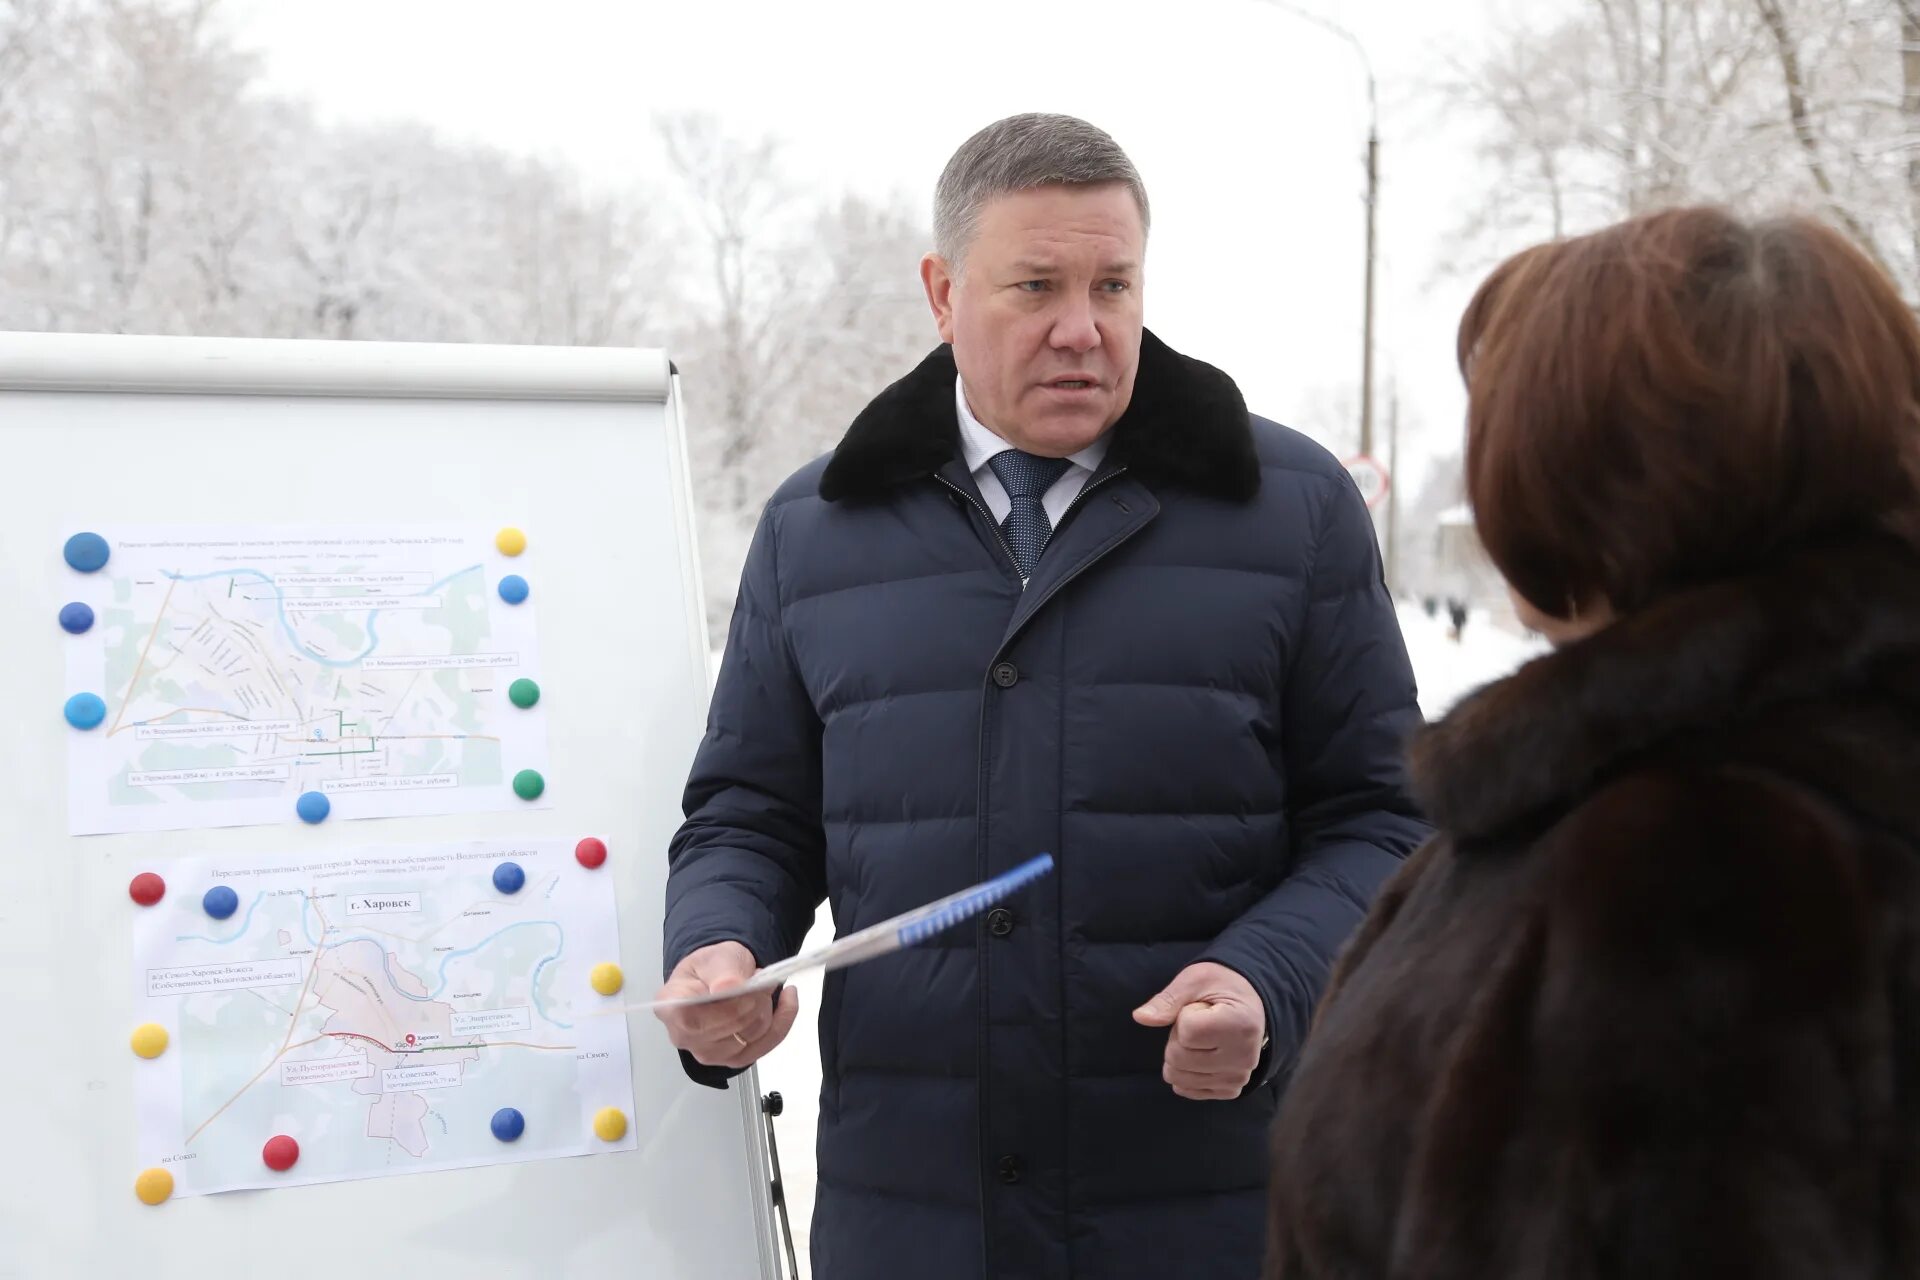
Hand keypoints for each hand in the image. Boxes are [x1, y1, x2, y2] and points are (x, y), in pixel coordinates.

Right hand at [653, 941, 799, 1069]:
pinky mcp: (733, 1060)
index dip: (731, 1002)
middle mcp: (683, 1037)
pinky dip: (783, 1020)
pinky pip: (767, 1045)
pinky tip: (786, 1000)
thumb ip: (723, 971)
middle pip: (733, 1025)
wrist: (718, 978)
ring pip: (753, 1034)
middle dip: (756, 997)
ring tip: (760, 987)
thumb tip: (729, 987)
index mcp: (670, 1007)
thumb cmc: (710, 968)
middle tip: (760, 976)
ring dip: (768, 1007)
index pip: (698, 1018)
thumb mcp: (717, 956)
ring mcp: (708, 1054)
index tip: (750, 980)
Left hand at [1132, 962, 1266, 1100]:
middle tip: (1199, 1023)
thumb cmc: (1221, 986)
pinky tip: (1201, 1055)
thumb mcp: (1194, 980)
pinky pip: (1189, 1091)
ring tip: (1202, 1038)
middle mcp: (1244, 1058)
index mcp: (1240, 1025)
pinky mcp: (1231, 1090)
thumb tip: (1140, 1017)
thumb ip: (1167, 1000)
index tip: (1202, 1008)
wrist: (1248, 1002)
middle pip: (1178, 1058)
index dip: (1184, 1016)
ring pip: (1179, 1078)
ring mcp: (1238, 1078)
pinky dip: (1185, 1073)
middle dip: (1178, 1038)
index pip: (1186, 1032)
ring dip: (1181, 1055)